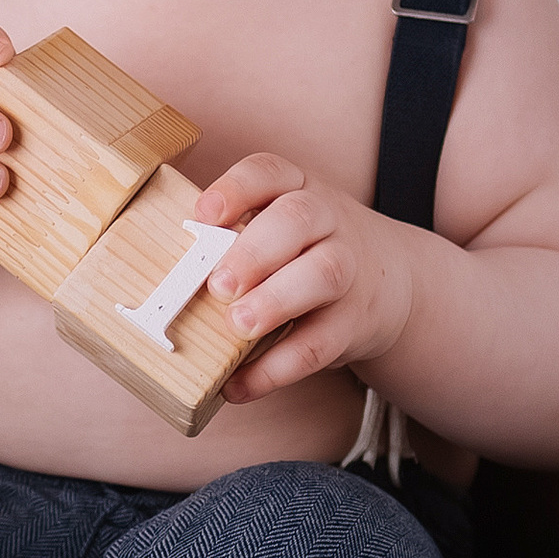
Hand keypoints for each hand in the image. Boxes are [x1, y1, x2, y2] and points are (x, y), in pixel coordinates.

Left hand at [192, 153, 416, 398]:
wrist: (391, 280)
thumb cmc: (307, 250)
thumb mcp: (279, 227)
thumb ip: (232, 240)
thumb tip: (167, 278)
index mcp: (297, 189)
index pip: (268, 172)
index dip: (235, 189)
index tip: (203, 216)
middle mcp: (327, 220)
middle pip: (298, 219)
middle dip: (254, 251)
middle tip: (219, 285)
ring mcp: (348, 269)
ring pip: (321, 275)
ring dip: (275, 301)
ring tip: (237, 326)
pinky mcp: (355, 321)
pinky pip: (320, 343)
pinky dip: (276, 368)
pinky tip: (240, 384)